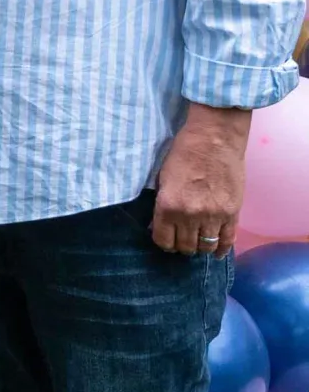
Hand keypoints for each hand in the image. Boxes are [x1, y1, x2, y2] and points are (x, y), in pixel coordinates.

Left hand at [152, 103, 250, 254]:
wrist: (214, 139)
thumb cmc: (183, 154)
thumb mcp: (162, 179)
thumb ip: (161, 205)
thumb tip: (158, 226)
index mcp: (168, 205)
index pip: (163, 241)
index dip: (163, 242)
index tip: (165, 238)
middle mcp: (190, 215)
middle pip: (185, 247)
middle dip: (181, 246)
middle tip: (181, 238)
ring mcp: (214, 216)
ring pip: (206, 247)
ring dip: (200, 247)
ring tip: (197, 240)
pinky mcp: (233, 213)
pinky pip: (228, 241)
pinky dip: (221, 249)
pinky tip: (217, 252)